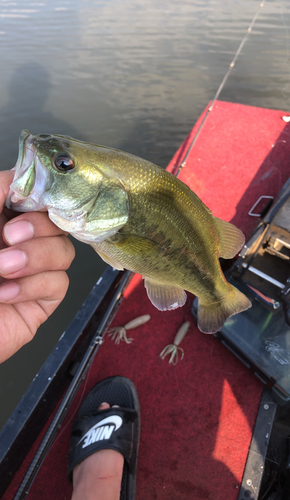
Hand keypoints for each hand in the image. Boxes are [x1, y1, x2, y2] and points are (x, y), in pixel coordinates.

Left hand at [0, 170, 74, 362]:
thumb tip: (17, 175)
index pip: (35, 197)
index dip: (40, 194)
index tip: (28, 199)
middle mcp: (18, 244)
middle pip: (56, 221)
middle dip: (37, 227)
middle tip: (8, 237)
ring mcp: (32, 272)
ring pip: (63, 250)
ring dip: (35, 258)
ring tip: (3, 269)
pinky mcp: (41, 300)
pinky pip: (59, 282)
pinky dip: (32, 286)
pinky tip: (5, 294)